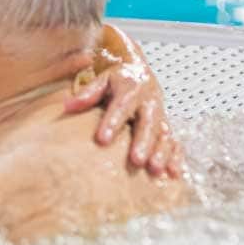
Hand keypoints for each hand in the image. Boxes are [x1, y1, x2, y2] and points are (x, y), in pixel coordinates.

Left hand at [65, 26, 184, 177]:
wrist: (138, 71)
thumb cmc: (116, 80)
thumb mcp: (101, 81)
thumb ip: (87, 94)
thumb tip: (67, 106)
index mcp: (131, 88)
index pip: (121, 106)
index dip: (113, 122)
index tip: (102, 140)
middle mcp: (149, 101)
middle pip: (148, 122)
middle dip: (143, 142)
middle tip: (136, 160)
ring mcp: (161, 114)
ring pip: (164, 134)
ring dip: (161, 152)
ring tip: (154, 170)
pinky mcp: (167, 126)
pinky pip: (174, 142)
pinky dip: (176, 157)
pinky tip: (174, 173)